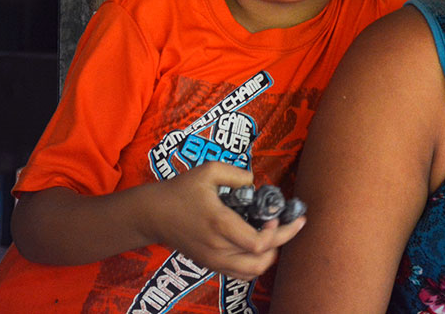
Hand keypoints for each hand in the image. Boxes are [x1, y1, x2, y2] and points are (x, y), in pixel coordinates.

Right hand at [140, 161, 305, 280]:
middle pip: (260, 261)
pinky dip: (255, 263)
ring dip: (270, 255)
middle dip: (281, 243)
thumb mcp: (208, 170)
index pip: (257, 243)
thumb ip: (236, 173)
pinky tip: (260, 245)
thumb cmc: (181, 190)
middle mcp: (218, 248)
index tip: (276, 215)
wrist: (153, 214)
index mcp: (219, 224)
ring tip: (276, 235)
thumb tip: (255, 182)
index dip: (276, 232)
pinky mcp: (210, 264)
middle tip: (291, 225)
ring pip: (252, 272)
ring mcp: (213, 260)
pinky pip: (240, 273)